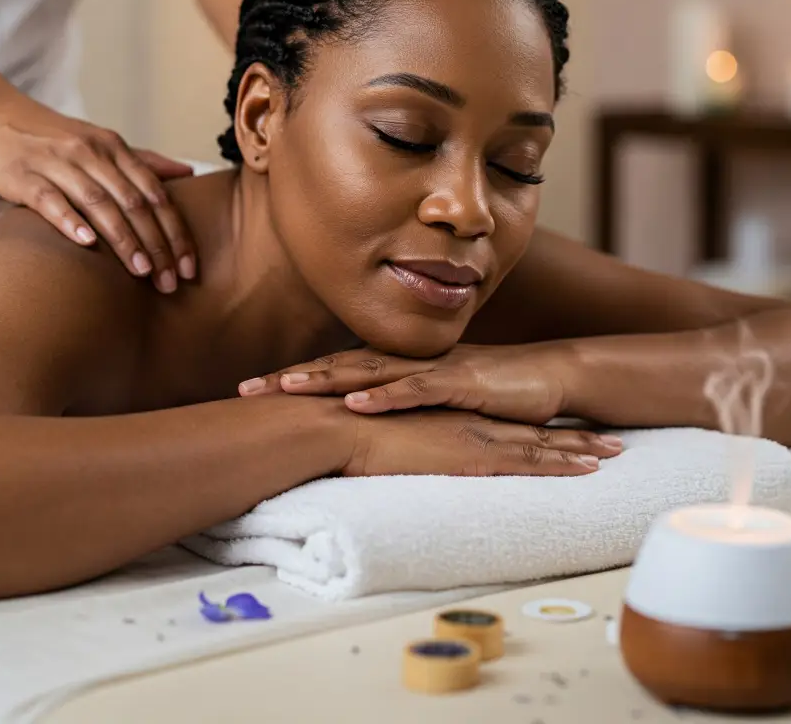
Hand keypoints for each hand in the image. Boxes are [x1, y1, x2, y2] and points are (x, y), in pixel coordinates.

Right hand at [0, 92, 195, 291]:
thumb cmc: (55, 137)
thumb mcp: (101, 142)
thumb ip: (143, 161)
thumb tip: (188, 172)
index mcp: (114, 148)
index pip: (156, 194)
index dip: (176, 232)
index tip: (189, 266)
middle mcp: (91, 153)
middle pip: (134, 203)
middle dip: (157, 245)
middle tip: (170, 281)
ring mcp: (57, 163)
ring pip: (99, 203)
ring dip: (124, 240)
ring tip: (142, 272)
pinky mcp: (24, 176)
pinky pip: (50, 200)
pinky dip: (70, 221)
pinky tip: (88, 244)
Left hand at [240, 342, 593, 428]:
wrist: (546, 377)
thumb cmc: (489, 392)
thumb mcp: (435, 403)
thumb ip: (400, 409)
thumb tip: (361, 427)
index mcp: (398, 367)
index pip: (336, 371)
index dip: (294, 380)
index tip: (250, 392)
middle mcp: (407, 363)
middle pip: (339, 367)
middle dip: (292, 378)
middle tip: (244, 389)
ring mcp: (432, 369)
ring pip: (369, 372)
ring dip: (326, 380)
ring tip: (284, 388)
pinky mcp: (460, 382)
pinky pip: (416, 389)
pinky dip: (384, 395)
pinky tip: (355, 403)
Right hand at [345, 408, 620, 476]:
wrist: (340, 422)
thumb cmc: (354, 431)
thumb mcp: (389, 437)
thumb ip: (406, 443)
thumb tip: (406, 458)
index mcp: (454, 421)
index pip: (507, 428)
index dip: (542, 432)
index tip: (572, 435)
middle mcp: (472, 423)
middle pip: (534, 432)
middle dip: (575, 437)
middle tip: (613, 442)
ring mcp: (476, 435)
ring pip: (541, 444)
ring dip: (580, 448)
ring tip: (617, 452)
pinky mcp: (472, 450)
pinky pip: (527, 459)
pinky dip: (560, 463)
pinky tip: (588, 469)